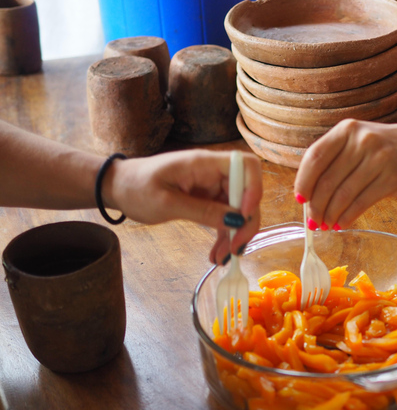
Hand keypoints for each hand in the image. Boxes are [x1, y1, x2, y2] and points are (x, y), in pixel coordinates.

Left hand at [104, 149, 262, 263]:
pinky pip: (224, 217)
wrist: (117, 187)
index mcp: (205, 163)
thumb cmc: (136, 187)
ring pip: (238, 209)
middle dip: (246, 221)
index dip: (253, 189)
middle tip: (236, 248)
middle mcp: (214, 172)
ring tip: (222, 258)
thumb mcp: (167, 203)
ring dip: (235, 234)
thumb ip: (203, 211)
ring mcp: (212, 186)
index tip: (242, 216)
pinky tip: (216, 254)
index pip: (246, 166)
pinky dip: (224, 235)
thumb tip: (236, 220)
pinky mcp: (207, 200)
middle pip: (247, 192)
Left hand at [294, 118, 396, 229]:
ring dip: (331, 215)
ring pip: (343, 195)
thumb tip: (310, 193)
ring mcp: (377, 159)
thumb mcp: (361, 139)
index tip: (300, 198)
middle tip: (313, 220)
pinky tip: (342, 223)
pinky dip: (348, 217)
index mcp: (347, 129)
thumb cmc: (390, 145)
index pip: (315, 157)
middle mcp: (361, 141)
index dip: (303, 181)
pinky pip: (361, 203)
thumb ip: (337, 158)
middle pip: (327, 180)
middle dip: (316, 206)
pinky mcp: (391, 178)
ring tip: (327, 224)